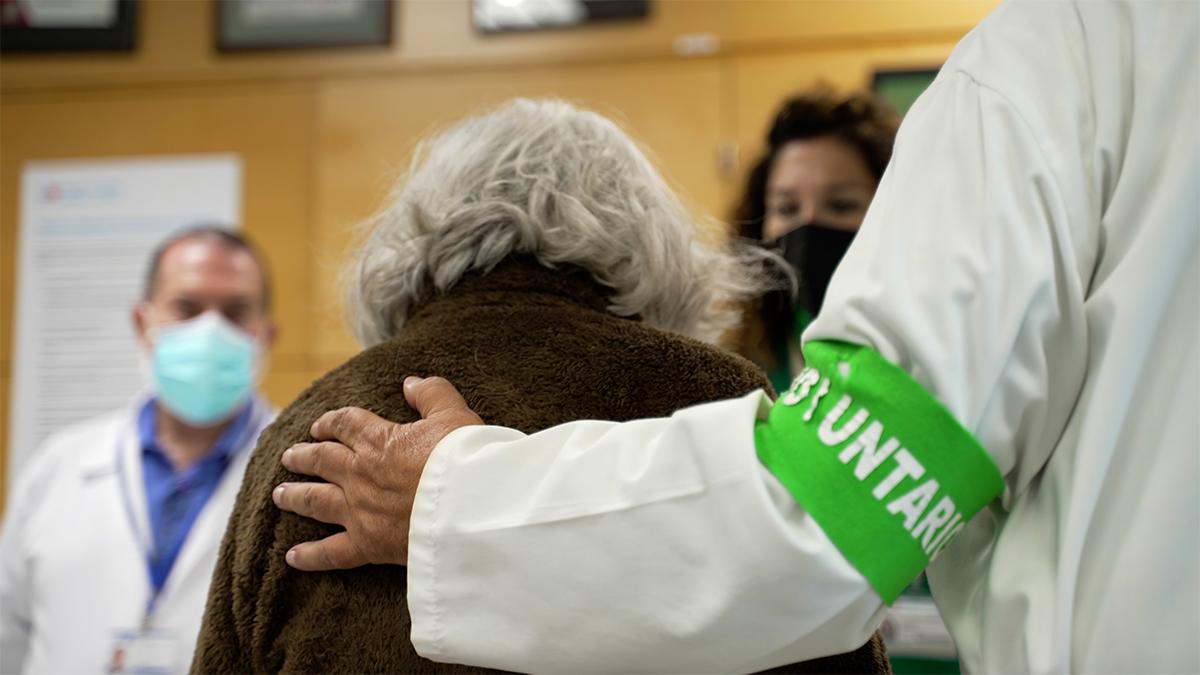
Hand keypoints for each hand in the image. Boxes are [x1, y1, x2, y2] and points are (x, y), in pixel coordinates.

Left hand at [272, 376, 482, 569]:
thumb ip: (431, 394)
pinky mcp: (367, 544)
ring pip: (316, 501)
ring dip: (295, 496)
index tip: (319, 426)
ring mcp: (359, 510)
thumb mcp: (453, 414)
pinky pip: (331, 552)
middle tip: (289, 457)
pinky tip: (292, 557)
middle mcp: (360, 474)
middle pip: (321, 461)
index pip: (344, 424)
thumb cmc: (464, 460)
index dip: (329, 422)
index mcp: (378, 440)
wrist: (469, 508)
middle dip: (303, 457)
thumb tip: (411, 383)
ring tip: (279, 495)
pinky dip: (310, 555)